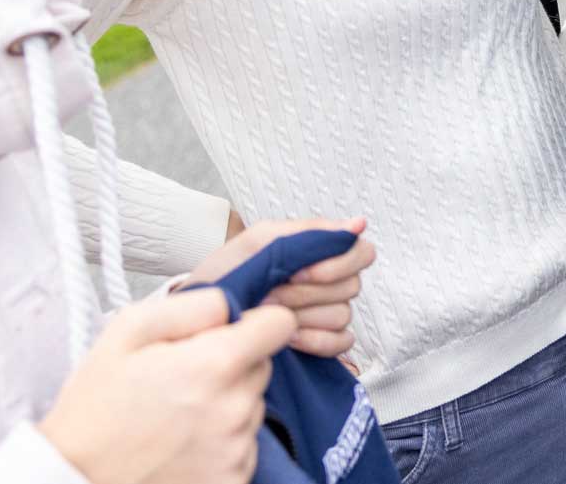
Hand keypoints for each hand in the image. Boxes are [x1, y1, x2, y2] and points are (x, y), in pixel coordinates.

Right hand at [38, 286, 293, 483]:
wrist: (73, 480)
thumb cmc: (95, 409)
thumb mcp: (127, 331)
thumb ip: (192, 304)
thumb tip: (233, 303)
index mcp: (215, 364)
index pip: (279, 324)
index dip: (256, 321)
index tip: (231, 332)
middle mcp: (236, 409)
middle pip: (262, 366)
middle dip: (233, 364)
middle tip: (185, 378)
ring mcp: (237, 451)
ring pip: (253, 406)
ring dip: (227, 404)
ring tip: (177, 415)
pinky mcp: (233, 481)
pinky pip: (244, 446)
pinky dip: (221, 442)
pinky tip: (183, 445)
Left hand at [187, 217, 374, 358]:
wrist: (202, 311)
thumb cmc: (228, 271)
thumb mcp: (261, 239)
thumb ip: (310, 231)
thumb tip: (359, 223)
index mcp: (322, 253)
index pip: (362, 253)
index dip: (337, 265)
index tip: (298, 272)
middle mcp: (331, 282)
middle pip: (351, 287)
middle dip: (306, 293)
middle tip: (270, 294)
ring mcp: (329, 313)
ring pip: (343, 314)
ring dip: (304, 316)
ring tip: (270, 314)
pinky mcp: (325, 343)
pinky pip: (341, 342)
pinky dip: (316, 341)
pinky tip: (290, 339)